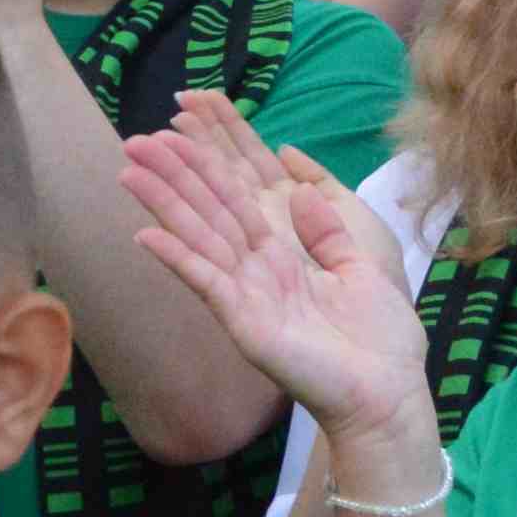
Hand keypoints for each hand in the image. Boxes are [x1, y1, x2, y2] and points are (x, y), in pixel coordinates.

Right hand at [122, 93, 435, 437]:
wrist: (387, 392)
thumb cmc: (380, 337)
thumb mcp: (361, 264)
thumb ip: (328, 226)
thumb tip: (297, 187)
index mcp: (286, 250)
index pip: (240, 194)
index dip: (212, 160)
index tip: (182, 124)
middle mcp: (259, 267)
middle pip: (210, 209)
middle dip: (176, 174)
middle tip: (134, 139)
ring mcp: (247, 293)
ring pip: (199, 236)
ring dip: (164, 204)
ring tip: (129, 170)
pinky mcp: (245, 320)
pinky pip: (206, 282)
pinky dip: (177, 258)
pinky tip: (144, 235)